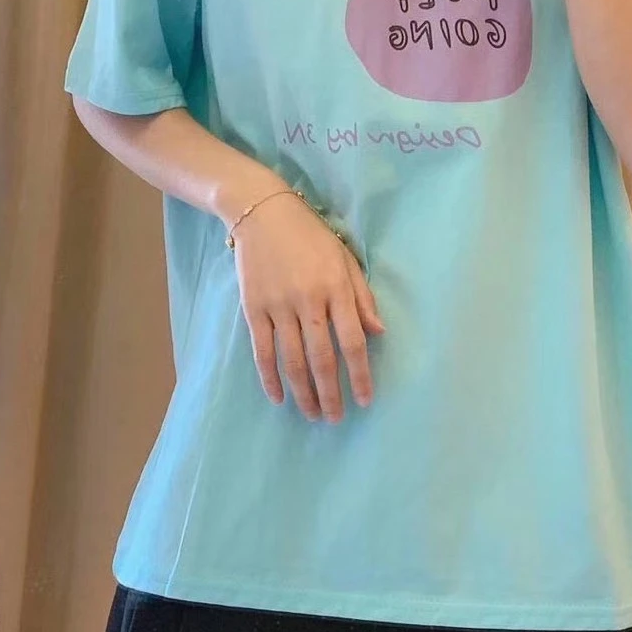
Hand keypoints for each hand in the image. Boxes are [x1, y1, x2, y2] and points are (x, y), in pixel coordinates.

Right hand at [232, 191, 384, 421]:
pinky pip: (262, 351)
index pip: (352, 340)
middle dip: (331, 393)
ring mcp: (278, 306)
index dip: (360, 373)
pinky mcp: (253, 308)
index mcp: (336, 288)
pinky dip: (270, 377)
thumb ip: (361, 297)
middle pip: (322, 357)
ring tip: (312, 414)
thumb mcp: (345, 258)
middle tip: (336, 418)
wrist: (263, 213)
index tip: (366, 399)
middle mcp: (308, 300)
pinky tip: (279, 397)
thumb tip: (378, 333)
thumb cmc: (311, 236)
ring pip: (292, 360)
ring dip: (303, 392)